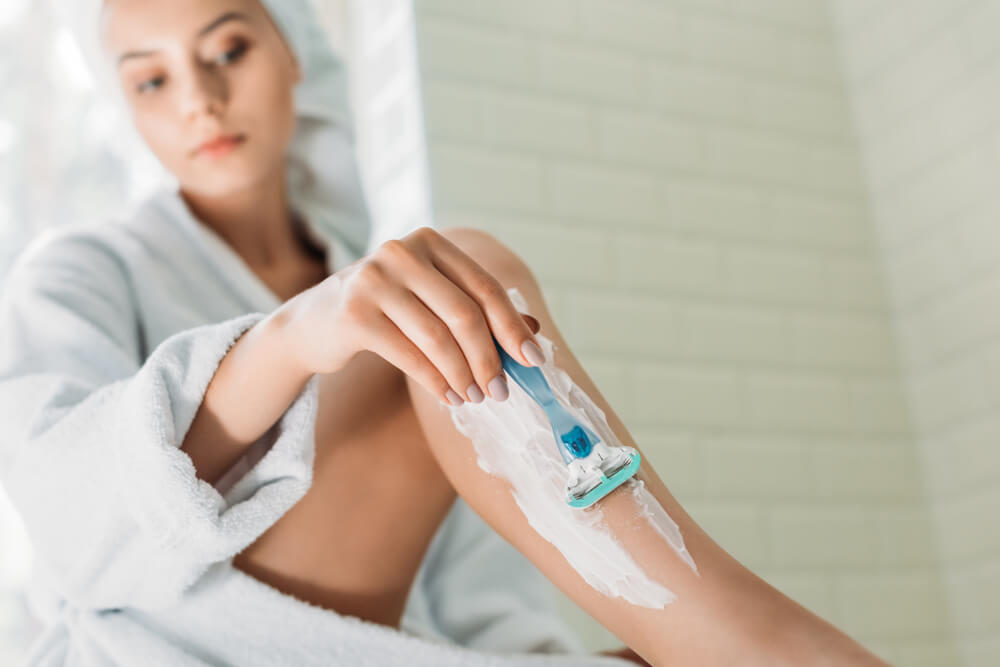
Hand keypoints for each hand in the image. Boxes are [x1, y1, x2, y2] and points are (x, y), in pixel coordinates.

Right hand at [282, 227, 543, 404]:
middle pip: (464, 313)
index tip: (533, 360)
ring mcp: (373, 280)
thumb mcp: (431, 301)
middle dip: (488, 358)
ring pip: (437, 338)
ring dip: (463, 375)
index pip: (483, 286)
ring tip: (475, 398)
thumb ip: (478, 310)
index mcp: (429, 242)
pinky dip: (436, 382)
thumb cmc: (385, 311)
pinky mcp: (354, 314)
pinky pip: (409, 356)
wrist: (315, 323)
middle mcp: (401, 252)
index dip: (511, 326)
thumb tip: (533, 331)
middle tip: (500, 391)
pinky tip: (449, 397)